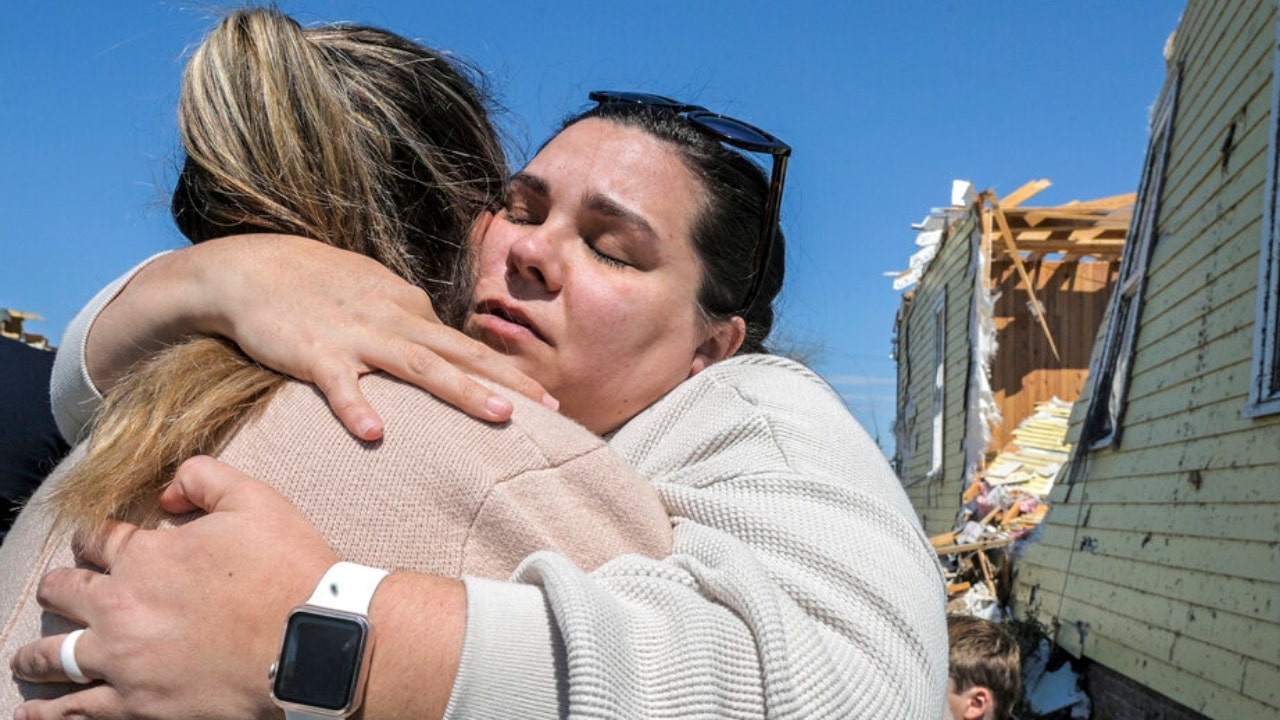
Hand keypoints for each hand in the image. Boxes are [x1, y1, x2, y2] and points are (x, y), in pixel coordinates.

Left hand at [10, 456, 337, 719]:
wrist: (312, 642)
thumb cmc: (288, 570)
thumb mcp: (255, 501)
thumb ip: (204, 477)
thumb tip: (167, 490)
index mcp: (146, 556)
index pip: (96, 539)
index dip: (93, 538)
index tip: (94, 544)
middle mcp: (121, 607)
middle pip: (65, 593)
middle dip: (59, 588)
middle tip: (58, 591)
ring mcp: (123, 661)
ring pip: (53, 657)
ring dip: (34, 655)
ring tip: (25, 659)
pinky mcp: (136, 705)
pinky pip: (75, 711)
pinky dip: (48, 714)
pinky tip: (31, 715)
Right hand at [92, 234, 555, 439]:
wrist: (249, 268)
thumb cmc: (316, 284)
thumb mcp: (375, 296)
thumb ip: (412, 320)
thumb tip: (444, 342)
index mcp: (410, 311)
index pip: (469, 347)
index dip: (511, 373)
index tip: (551, 402)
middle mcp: (393, 321)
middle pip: (461, 354)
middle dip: (509, 380)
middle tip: (552, 407)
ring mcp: (355, 336)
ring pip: (419, 365)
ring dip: (461, 390)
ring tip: (501, 415)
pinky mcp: (313, 352)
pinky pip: (339, 384)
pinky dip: (356, 406)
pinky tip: (374, 434)